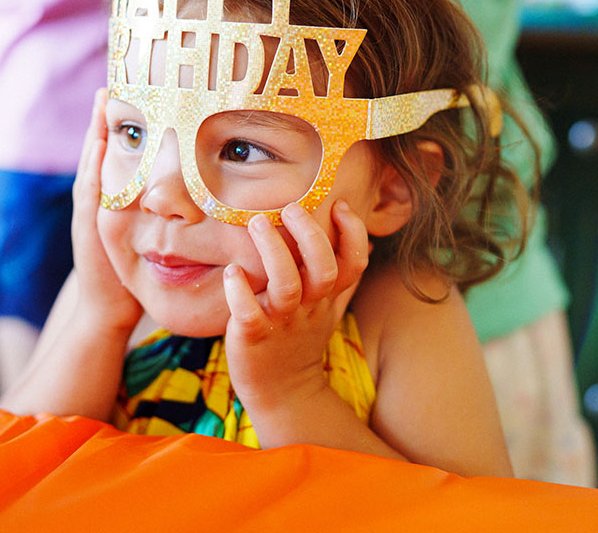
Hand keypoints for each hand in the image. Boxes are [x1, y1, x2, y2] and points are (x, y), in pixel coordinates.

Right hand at [72, 89, 142, 331]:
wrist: (109, 306)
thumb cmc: (134, 271)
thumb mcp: (150, 234)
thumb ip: (164, 212)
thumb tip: (191, 190)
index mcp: (113, 197)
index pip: (116, 154)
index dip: (120, 125)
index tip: (129, 92)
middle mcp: (97, 198)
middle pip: (100, 150)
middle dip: (105, 118)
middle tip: (112, 85)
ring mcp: (90, 209)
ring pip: (93, 163)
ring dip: (97, 132)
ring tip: (104, 101)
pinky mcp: (88, 223)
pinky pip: (91, 188)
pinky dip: (94, 164)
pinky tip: (101, 142)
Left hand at [222, 200, 369, 413]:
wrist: (282, 393)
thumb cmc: (302, 340)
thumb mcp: (329, 309)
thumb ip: (343, 279)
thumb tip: (366, 245)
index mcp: (327, 297)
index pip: (353, 264)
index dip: (354, 233)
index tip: (339, 205)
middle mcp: (309, 307)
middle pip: (323, 269)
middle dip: (310, 234)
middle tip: (291, 207)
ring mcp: (282, 323)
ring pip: (286, 286)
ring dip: (273, 251)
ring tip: (257, 222)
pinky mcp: (253, 337)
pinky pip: (248, 314)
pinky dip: (239, 292)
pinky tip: (231, 272)